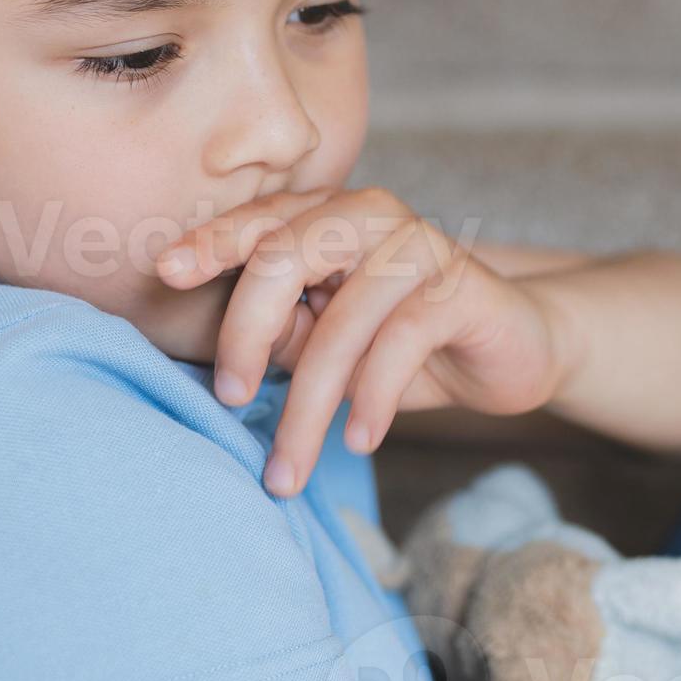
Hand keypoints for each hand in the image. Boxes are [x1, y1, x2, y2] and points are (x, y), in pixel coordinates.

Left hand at [154, 185, 571, 496]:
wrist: (513, 347)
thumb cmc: (406, 343)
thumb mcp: (329, 341)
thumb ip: (283, 332)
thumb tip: (231, 356)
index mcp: (327, 214)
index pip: (258, 222)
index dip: (211, 243)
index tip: (166, 275)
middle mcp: (369, 215)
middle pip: (285, 256)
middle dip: (245, 334)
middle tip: (227, 398)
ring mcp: (420, 245)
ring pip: (343, 319)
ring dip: (310, 403)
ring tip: (290, 466)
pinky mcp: (461, 287)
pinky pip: (402, 340)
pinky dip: (372, 398)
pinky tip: (358, 440)